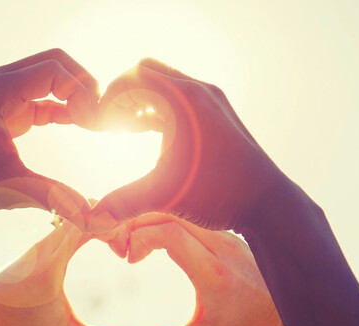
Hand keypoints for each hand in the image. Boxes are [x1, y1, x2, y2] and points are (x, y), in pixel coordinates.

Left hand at [0, 49, 98, 231]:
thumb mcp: (9, 187)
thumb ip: (55, 197)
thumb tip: (93, 217)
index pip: (54, 69)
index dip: (83, 91)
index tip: (95, 123)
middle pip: (54, 63)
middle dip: (82, 86)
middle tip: (100, 117)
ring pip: (47, 78)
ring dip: (72, 96)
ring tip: (93, 123)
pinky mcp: (0, 110)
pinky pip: (38, 98)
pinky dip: (59, 108)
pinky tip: (77, 124)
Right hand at [90, 58, 292, 231]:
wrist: (266, 201)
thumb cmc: (219, 193)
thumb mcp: (164, 196)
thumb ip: (123, 202)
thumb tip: (92, 219)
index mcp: (183, 100)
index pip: (133, 76)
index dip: (109, 99)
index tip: (99, 127)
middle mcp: (198, 92)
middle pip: (147, 73)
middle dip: (123, 96)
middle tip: (110, 126)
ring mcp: (210, 101)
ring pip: (164, 85)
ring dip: (141, 102)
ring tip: (124, 131)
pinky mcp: (216, 114)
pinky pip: (178, 100)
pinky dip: (158, 111)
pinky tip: (146, 135)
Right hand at [110, 214, 294, 325]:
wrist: (286, 316)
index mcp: (212, 271)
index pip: (169, 233)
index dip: (140, 238)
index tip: (128, 259)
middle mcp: (220, 246)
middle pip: (171, 214)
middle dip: (139, 224)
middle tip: (120, 245)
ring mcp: (226, 236)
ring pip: (182, 212)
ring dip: (153, 220)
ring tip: (134, 242)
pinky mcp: (228, 234)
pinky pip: (194, 217)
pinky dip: (169, 221)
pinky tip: (156, 239)